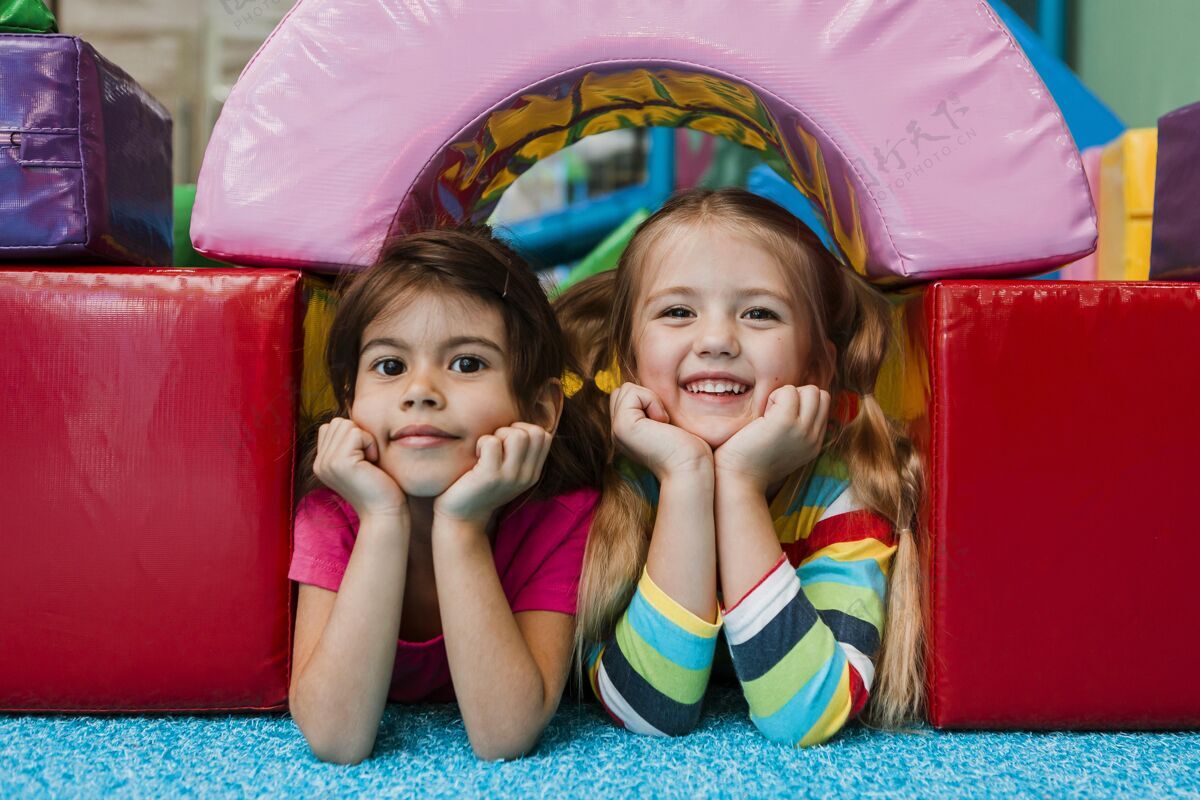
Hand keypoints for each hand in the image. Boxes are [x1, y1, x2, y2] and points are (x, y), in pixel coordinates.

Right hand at [314, 417, 407, 517]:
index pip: (331, 427)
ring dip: (365, 439)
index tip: (363, 459)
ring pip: (346, 425)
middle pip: (337, 422)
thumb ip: (348, 444)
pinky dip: (370, 444)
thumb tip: (351, 419)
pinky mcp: (339, 462)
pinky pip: (357, 433)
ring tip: (369, 462)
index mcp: (322, 462)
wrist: (384, 512)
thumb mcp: (358, 462)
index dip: (353, 436)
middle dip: (359, 435)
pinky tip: (372, 464)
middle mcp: (319, 462)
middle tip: (368, 460)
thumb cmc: (379, 486)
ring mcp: (326, 462)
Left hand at [434, 422, 551, 524]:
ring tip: (486, 450)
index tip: (506, 442)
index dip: (524, 429)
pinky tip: (476, 455)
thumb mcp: (508, 473)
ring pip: (517, 435)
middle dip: (512, 430)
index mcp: (532, 473)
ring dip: (498, 434)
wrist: (462, 517)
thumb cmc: (481, 487)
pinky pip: (491, 442)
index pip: (544, 436)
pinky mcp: (490, 477)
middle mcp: (526, 476)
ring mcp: (510, 477)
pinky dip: (481, 442)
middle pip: (534, 432)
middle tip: (496, 445)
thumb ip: (519, 454)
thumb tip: (520, 424)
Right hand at [609, 382, 711, 480]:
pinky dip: (652, 401)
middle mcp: (618, 432)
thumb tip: (652, 388)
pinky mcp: (622, 425)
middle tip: (664, 421)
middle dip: (647, 396)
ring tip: (663, 423)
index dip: (649, 399)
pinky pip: (632, 392)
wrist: (690, 469)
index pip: (628, 396)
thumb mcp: (668, 425)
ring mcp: (617, 429)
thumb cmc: (690, 449)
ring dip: (651, 398)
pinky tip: (662, 422)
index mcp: (628, 432)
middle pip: (624, 391)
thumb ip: (654, 410)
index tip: (666, 422)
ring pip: (626, 389)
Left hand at [714, 385, 829, 492]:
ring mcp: (802, 430)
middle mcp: (813, 438)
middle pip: (820, 395)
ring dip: (787, 395)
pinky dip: (774, 396)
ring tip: (768, 414)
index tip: (778, 417)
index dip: (800, 403)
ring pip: (811, 390)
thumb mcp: (782, 449)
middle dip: (797, 396)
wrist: (738, 481)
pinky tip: (762, 415)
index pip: (822, 406)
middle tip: (774, 413)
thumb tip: (794, 403)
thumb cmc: (749, 463)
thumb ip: (794, 431)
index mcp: (813, 444)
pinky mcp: (785, 422)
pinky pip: (789, 391)